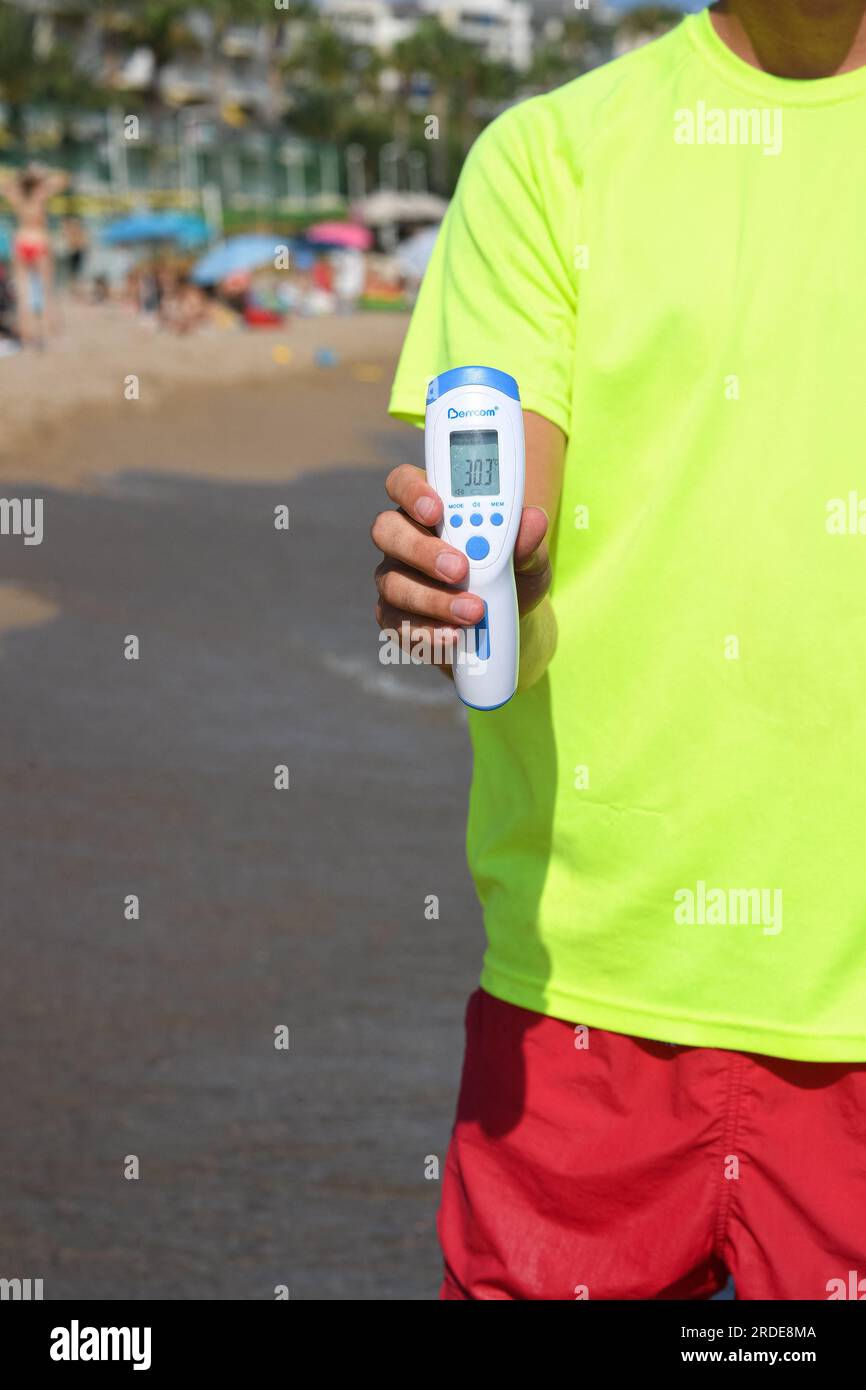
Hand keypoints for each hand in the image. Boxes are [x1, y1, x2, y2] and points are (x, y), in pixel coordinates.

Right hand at [371, 463, 550, 663]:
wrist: (504, 625)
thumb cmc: (509, 574)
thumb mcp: (528, 557)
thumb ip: (526, 539)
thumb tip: (534, 521)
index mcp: (429, 508)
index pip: (403, 483)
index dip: (412, 491)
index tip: (436, 509)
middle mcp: (404, 538)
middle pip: (387, 530)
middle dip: (422, 550)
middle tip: (459, 568)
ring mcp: (395, 578)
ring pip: (394, 582)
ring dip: (434, 599)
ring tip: (473, 611)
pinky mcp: (394, 617)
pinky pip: (397, 623)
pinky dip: (428, 631)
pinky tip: (454, 636)